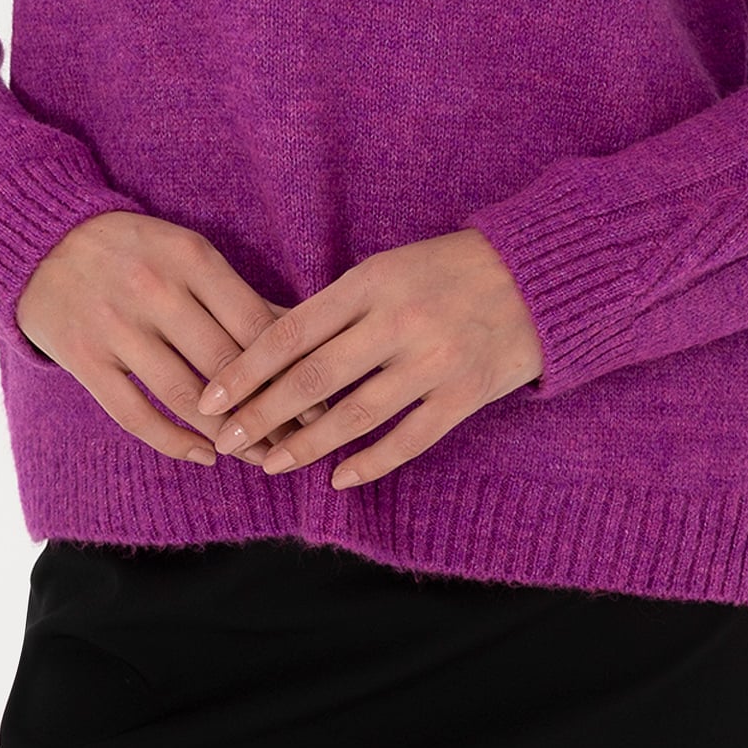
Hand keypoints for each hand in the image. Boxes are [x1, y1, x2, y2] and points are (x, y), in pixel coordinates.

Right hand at [15, 212, 305, 467]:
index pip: (253, 325)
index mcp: (190, 258)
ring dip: (227, 435)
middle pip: (226, 365)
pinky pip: (135, 413)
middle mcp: (155, 292)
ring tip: (259, 456)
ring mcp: (116, 327)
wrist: (40, 239)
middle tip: (299, 440)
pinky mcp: (84, 359)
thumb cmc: (132, 248)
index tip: (318, 401)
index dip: (290, 370)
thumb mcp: (186, 251)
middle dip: (268, 410)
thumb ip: (236, 294)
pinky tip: (204, 455)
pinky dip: (173, 441)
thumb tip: (299, 336)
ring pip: (185, 396)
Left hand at [193, 228, 543, 490]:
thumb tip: (269, 350)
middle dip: (262, 414)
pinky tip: (339, 478)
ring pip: (356, 415)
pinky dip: (370, 463)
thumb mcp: (386, 270)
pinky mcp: (464, 395)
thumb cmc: (447, 270)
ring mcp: (434, 361)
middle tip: (226, 440)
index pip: (292, 331)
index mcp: (370, 283)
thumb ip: (336, 308)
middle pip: (314, 378)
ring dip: (307, 445)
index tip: (210, 396)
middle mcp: (398, 322)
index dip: (246, 369)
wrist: (538, 276)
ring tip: (271, 464)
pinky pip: (408, 439)